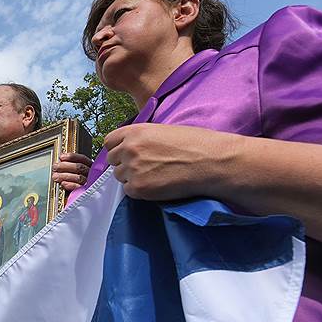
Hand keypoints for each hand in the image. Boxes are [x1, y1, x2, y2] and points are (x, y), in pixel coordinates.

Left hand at [52, 153, 92, 191]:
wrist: (90, 202)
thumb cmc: (81, 184)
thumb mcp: (79, 174)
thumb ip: (72, 169)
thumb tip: (59, 164)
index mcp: (92, 167)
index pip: (82, 159)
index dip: (71, 157)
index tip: (61, 157)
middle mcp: (93, 174)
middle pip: (79, 167)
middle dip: (65, 166)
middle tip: (55, 167)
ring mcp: (91, 184)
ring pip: (79, 177)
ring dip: (65, 176)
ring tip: (55, 176)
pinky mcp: (87, 193)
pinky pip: (79, 188)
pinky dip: (70, 185)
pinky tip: (63, 183)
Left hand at [105, 123, 232, 199]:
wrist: (211, 162)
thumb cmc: (194, 144)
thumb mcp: (163, 130)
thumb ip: (141, 138)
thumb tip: (128, 147)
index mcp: (135, 131)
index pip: (109, 141)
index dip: (118, 148)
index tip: (126, 154)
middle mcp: (129, 148)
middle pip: (112, 160)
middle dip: (124, 164)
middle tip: (144, 167)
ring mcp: (132, 169)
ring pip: (119, 176)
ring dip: (131, 177)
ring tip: (154, 175)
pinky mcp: (139, 188)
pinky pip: (128, 191)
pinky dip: (139, 190)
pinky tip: (157, 184)